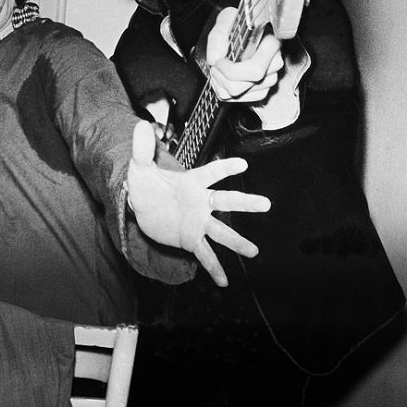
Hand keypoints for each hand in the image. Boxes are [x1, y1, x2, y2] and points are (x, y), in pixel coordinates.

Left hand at [125, 121, 270, 285]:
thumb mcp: (140, 166)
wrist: (141, 208)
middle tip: (266, 204)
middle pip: (226, 201)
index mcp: (192, 183)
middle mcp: (200, 203)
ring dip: (237, 242)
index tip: (242, 165)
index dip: (225, 168)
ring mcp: (198, 222)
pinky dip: (214, 268)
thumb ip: (143, 148)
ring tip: (254, 251)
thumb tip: (141, 124)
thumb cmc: (147, 185)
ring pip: (221, 231)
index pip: (210, 173)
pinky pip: (205, 254)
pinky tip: (224, 282)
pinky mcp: (190, 238)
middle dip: (245, 202)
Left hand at [206, 7, 283, 103]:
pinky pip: (239, 100)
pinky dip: (225, 92)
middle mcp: (275, 63)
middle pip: (247, 85)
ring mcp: (270, 78)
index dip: (232, 71)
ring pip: (241, 94)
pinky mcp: (262, 89)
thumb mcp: (226, 20)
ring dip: (222, 84)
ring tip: (218, 70)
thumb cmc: (239, 24)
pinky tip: (223, 79)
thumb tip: (214, 58)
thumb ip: (217, 36)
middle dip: (223, 78)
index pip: (255, 70)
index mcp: (271, 44)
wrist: (244, 30)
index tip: (219, 61)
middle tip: (215, 66)